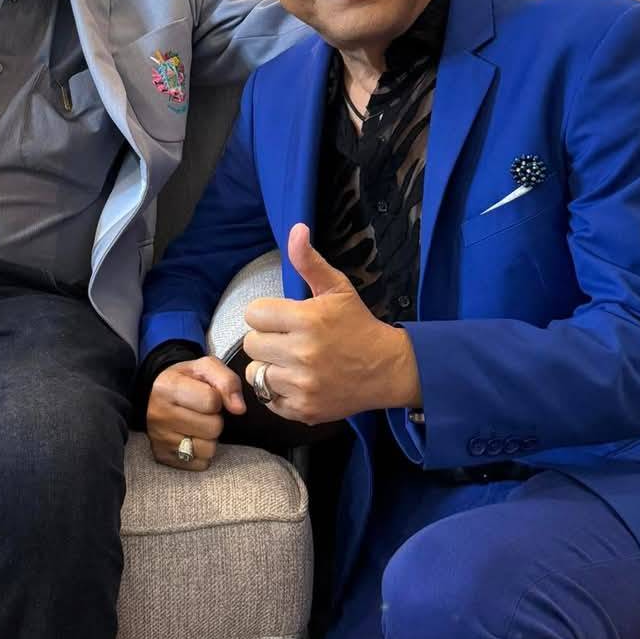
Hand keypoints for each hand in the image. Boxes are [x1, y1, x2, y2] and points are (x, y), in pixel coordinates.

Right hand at [146, 356, 244, 471]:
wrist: (154, 394)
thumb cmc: (184, 380)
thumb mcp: (205, 367)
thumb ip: (227, 381)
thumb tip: (239, 409)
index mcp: (168, 387)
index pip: (211, 401)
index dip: (216, 398)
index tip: (207, 395)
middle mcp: (160, 415)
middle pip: (212, 428)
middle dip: (214, 419)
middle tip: (202, 412)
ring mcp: (160, 439)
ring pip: (208, 449)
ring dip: (209, 438)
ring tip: (197, 425)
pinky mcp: (164, 457)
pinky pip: (200, 463)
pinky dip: (201, 452)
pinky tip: (191, 437)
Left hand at [241, 224, 420, 423]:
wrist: (388, 369)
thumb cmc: (358, 325)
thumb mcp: (337, 288)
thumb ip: (309, 261)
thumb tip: (296, 228)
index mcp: (307, 320)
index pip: (253, 314)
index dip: (267, 314)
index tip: (284, 318)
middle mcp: (302, 354)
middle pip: (251, 344)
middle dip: (267, 339)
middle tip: (289, 339)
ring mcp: (302, 385)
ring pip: (256, 373)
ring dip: (270, 366)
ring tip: (292, 361)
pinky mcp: (303, 410)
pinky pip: (268, 399)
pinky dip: (278, 391)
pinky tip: (298, 380)